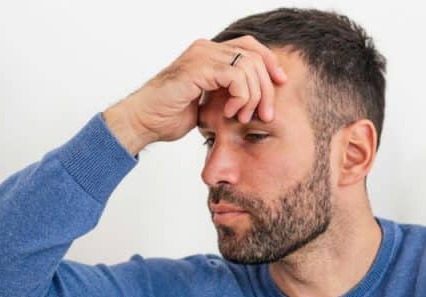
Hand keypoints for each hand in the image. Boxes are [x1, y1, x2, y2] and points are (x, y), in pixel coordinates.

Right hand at [104, 35, 288, 155]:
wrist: (144, 121)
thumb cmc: (170, 114)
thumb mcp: (208, 103)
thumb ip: (227, 92)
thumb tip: (255, 96)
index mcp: (209, 53)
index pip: (250, 47)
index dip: (270, 62)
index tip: (281, 84)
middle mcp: (206, 49)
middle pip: (255, 56)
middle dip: (267, 87)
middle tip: (267, 114)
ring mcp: (201, 56)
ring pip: (249, 66)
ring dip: (254, 96)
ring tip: (244, 116)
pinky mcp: (198, 69)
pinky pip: (236, 77)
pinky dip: (241, 97)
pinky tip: (232, 112)